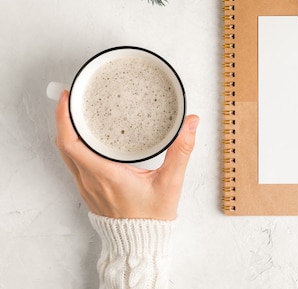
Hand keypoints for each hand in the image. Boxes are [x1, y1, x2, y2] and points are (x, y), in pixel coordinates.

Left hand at [55, 90, 198, 219]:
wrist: (141, 242)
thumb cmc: (152, 216)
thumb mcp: (171, 182)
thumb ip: (180, 150)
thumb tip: (190, 124)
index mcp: (105, 175)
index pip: (72, 143)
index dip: (64, 118)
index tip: (67, 99)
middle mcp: (90, 180)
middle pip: (63, 145)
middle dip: (63, 119)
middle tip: (72, 98)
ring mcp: (87, 187)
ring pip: (66, 155)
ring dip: (67, 133)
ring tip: (76, 114)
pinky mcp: (90, 191)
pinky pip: (73, 164)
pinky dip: (74, 147)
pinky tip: (86, 139)